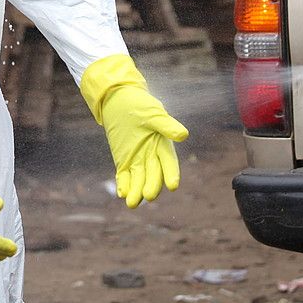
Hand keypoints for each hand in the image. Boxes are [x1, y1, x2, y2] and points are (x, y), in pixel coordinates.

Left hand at [80, 54, 188, 208]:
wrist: (119, 100)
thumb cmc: (140, 104)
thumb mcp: (153, 113)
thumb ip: (166, 125)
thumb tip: (183, 135)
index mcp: (163, 144)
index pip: (169, 162)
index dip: (171, 174)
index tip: (173, 186)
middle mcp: (152, 155)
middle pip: (154, 174)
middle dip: (151, 185)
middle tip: (148, 196)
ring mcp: (137, 160)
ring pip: (139, 179)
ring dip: (136, 191)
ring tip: (132, 202)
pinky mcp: (124, 161)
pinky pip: (125, 176)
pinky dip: (124, 185)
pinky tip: (122, 193)